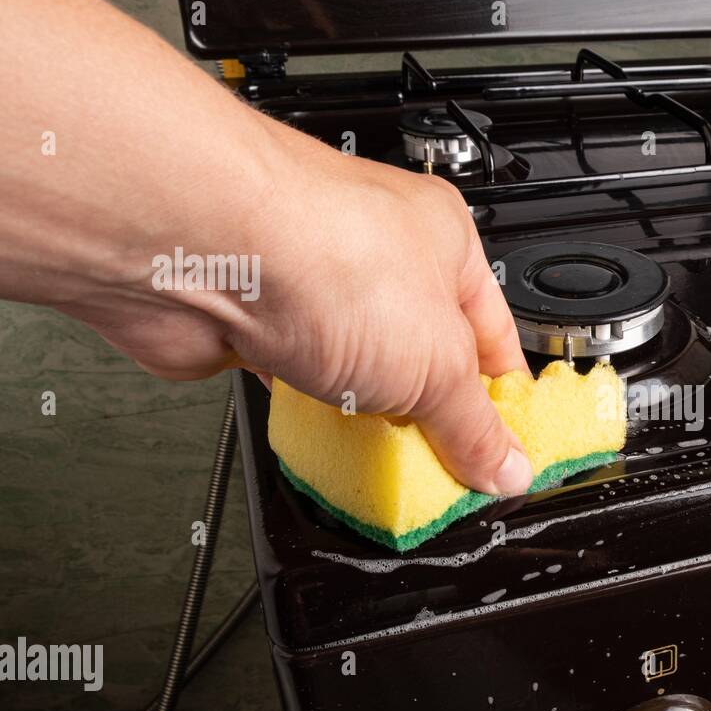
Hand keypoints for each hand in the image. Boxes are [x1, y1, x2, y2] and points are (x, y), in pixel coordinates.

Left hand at [61, 120, 535, 496]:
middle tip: (448, 468)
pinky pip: (300, 384)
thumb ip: (476, 427)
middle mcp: (379, 257)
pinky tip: (324, 439)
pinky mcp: (258, 324)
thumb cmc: (326, 254)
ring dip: (370, 416)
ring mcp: (316, 290)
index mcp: (445, 242)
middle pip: (425, 356)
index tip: (506, 454)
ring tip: (389, 461)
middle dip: (434, 415)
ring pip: (360, 371)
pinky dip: (313, 416)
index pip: (494, 336)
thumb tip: (506, 467)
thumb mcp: (440, 367)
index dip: (503, 400)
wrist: (203, 248)